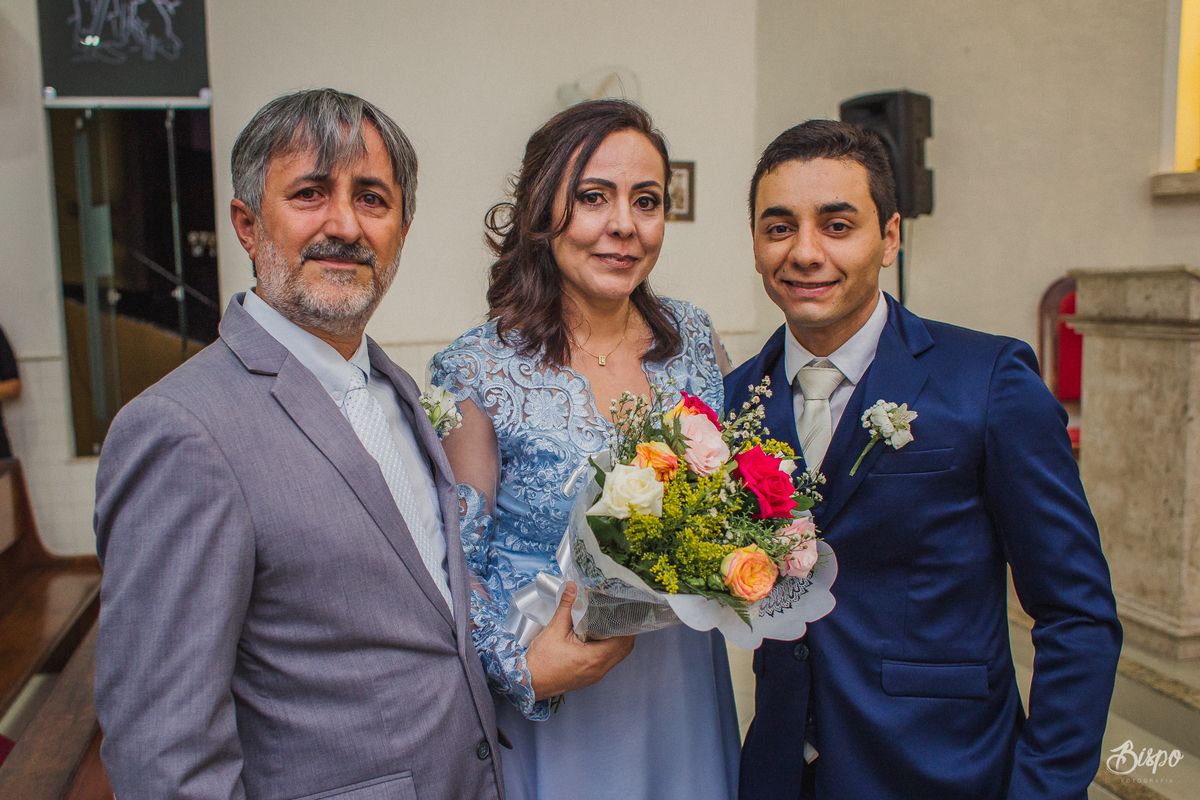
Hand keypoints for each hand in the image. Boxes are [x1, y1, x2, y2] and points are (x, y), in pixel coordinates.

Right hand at [525, 582, 634, 698]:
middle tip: (623, 614)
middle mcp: (599, 669)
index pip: (623, 640)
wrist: (529, 683)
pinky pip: (607, 662)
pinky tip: (602, 638)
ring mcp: (595, 676)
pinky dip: (610, 650)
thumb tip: (572, 587)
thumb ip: (566, 606)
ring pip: (617, 657)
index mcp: (593, 658)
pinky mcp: (589, 678)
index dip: (628, 625)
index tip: (627, 611)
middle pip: (624, 649)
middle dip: (626, 631)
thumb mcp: (554, 629)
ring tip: (614, 623)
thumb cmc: (541, 660)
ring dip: (619, 641)